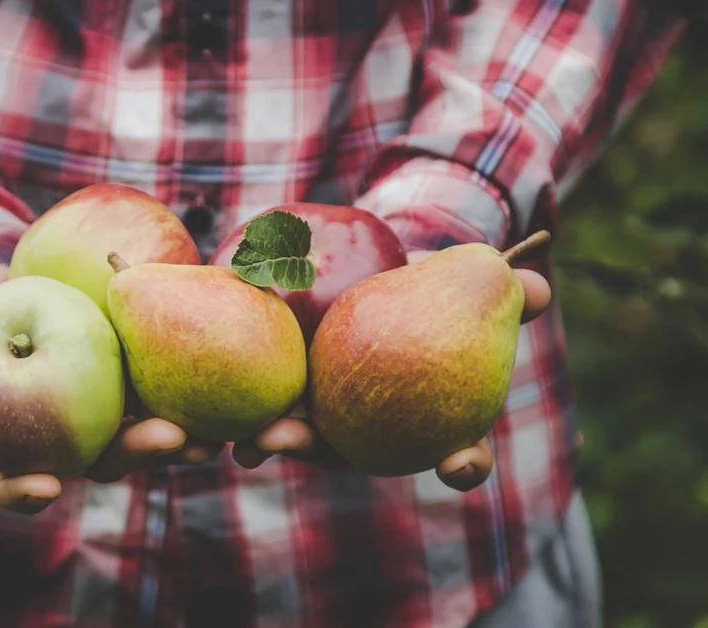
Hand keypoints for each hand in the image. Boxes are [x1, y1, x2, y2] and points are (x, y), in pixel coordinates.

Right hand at [0, 265, 221, 514]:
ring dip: (190, 443)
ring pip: (157, 442)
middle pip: (106, 461)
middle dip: (138, 455)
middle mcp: (75, 441)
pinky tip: (249, 405)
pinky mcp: (160, 392)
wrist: (51, 283)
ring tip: (217, 433)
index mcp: (18, 437)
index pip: (9, 478)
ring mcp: (122, 419)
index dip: (22, 489)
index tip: (44, 487)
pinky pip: (193, 406)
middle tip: (166, 439)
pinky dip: (219, 410)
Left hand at [231, 248, 553, 491]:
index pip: (454, 455)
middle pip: (339, 452)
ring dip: (263, 437)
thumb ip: (501, 291)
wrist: (372, 278)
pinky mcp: (271, 394)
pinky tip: (202, 394)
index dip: (460, 463)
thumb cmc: (423, 294)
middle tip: (291, 441)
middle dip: (313, 452)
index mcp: (421, 426)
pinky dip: (227, 399)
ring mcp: (314, 420)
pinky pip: (248, 397)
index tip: (460, 461)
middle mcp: (362, 433)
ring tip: (247, 432)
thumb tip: (541, 285)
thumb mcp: (460, 288)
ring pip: (286, 434)